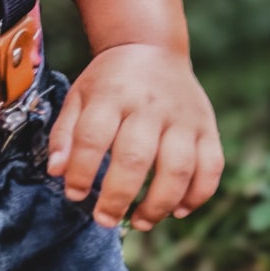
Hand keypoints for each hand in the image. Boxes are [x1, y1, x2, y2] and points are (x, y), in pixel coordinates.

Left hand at [45, 43, 222, 230]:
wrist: (152, 48)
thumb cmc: (110, 81)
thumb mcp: (79, 96)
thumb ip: (65, 134)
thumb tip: (57, 172)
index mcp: (113, 95)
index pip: (94, 138)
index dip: (81, 172)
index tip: (74, 194)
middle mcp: (150, 106)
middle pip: (136, 158)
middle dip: (118, 197)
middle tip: (105, 219)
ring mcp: (184, 117)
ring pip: (179, 168)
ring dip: (159, 204)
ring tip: (140, 222)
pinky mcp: (208, 127)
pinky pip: (211, 166)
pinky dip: (197, 195)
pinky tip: (177, 211)